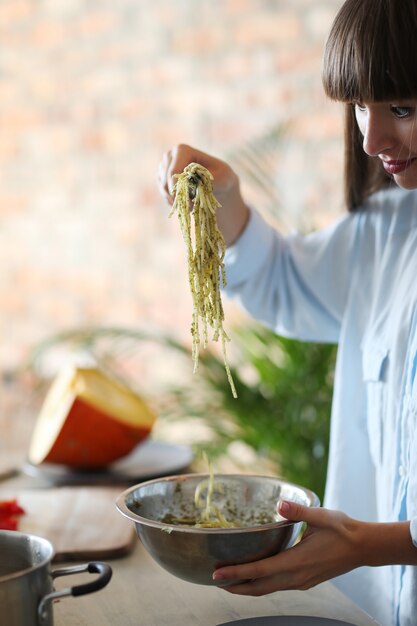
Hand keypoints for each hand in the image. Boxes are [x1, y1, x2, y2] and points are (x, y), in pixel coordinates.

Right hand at [157, 144, 249, 245]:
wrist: (219, 184)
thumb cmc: (222, 178)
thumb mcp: (223, 178)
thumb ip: (209, 179)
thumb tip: (194, 181)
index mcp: (182, 150)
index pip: (173, 172)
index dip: (180, 190)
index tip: (192, 203)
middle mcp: (170, 155)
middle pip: (166, 181)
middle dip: (179, 197)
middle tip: (193, 207)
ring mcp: (164, 166)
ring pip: (164, 188)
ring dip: (177, 200)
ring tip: (192, 206)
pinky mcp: (162, 177)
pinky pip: (163, 193)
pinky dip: (173, 201)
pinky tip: (186, 203)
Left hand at [212, 500, 366, 595]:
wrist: (363, 547)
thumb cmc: (342, 529)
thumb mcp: (321, 516)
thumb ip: (298, 511)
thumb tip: (280, 504)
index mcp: (297, 561)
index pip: (260, 571)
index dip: (236, 574)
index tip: (217, 574)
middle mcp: (297, 576)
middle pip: (259, 588)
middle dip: (235, 586)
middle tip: (214, 580)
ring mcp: (302, 581)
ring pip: (268, 589)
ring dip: (247, 587)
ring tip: (229, 581)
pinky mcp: (306, 580)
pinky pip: (278, 586)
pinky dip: (262, 584)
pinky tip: (256, 576)